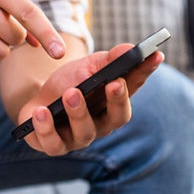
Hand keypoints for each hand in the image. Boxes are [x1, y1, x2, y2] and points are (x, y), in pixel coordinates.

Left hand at [18, 43, 162, 155]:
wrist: (37, 99)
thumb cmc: (69, 83)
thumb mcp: (88, 66)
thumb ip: (109, 59)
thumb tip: (130, 48)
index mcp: (114, 102)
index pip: (134, 87)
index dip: (145, 72)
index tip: (155, 55)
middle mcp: (102, 124)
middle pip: (117, 118)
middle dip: (117, 100)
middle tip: (114, 83)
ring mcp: (79, 137)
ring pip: (85, 132)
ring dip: (79, 112)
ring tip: (71, 93)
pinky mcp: (54, 145)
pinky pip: (53, 143)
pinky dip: (46, 128)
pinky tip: (41, 112)